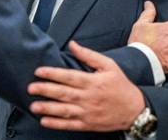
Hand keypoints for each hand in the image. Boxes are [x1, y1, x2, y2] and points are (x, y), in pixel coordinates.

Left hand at [28, 41, 144, 131]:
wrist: (136, 110)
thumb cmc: (121, 85)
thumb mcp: (108, 65)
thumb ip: (88, 55)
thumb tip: (72, 44)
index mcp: (92, 82)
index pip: (69, 77)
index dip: (53, 74)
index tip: (39, 71)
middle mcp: (89, 97)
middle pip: (64, 93)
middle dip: (46, 90)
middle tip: (30, 88)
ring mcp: (88, 112)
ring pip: (65, 110)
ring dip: (48, 108)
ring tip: (34, 106)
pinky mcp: (89, 124)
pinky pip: (70, 124)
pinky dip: (57, 124)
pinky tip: (44, 121)